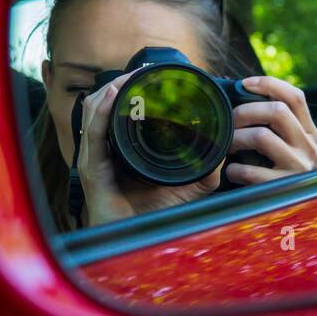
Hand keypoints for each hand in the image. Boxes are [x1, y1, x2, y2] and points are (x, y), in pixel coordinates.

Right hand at [76, 72, 222, 227]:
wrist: (139, 245)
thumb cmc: (155, 216)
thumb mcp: (188, 185)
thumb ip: (205, 166)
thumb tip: (224, 145)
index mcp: (121, 150)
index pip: (118, 110)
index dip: (129, 88)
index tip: (148, 73)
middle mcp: (104, 150)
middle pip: (103, 104)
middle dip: (119, 82)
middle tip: (141, 70)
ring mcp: (95, 158)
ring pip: (94, 111)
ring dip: (111, 89)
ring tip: (129, 76)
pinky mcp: (92, 169)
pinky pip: (94, 133)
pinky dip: (102, 110)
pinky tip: (115, 94)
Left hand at [225, 76, 316, 185]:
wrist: (285, 218)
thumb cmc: (273, 173)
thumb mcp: (283, 145)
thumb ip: (271, 122)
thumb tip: (239, 89)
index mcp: (310, 133)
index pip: (296, 97)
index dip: (269, 84)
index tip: (245, 83)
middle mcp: (310, 148)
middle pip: (278, 111)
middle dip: (245, 110)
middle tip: (229, 120)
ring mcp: (299, 168)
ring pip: (262, 136)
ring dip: (236, 138)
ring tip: (227, 146)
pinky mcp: (284, 188)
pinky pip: (251, 170)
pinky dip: (235, 169)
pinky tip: (232, 172)